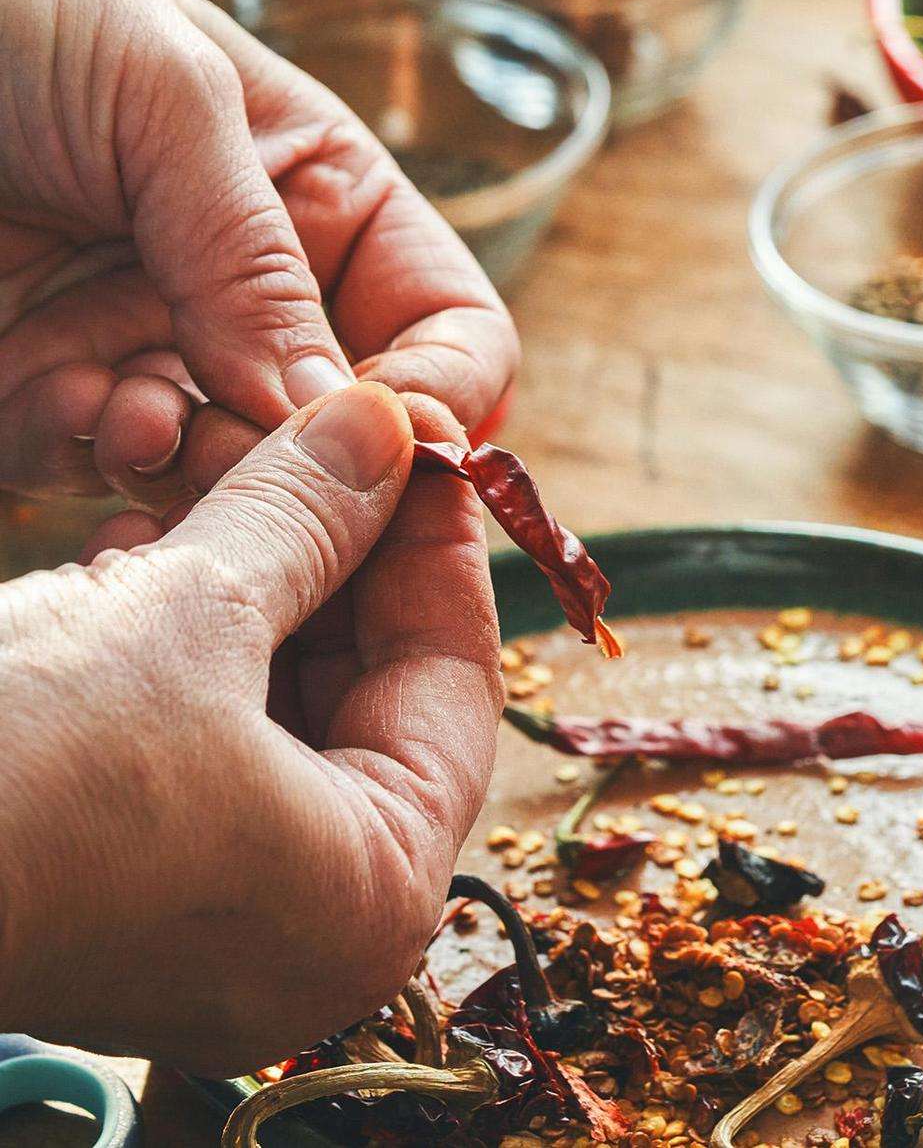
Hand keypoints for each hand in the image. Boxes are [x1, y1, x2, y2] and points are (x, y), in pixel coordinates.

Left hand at [0, 0, 518, 507]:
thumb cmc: (6, 2)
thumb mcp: (164, 90)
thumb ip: (256, 258)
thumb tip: (341, 418)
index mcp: (315, 194)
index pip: (442, 324)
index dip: (441, 392)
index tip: (403, 447)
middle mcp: (246, 286)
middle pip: (340, 429)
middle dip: (305, 459)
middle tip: (243, 455)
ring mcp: (146, 346)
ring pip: (231, 474)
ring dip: (192, 467)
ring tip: (127, 414)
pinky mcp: (46, 393)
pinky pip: (105, 474)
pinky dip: (93, 461)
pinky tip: (61, 401)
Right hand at [0, 381, 501, 1072]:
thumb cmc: (14, 778)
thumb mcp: (186, 613)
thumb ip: (305, 513)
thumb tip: (385, 420)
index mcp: (369, 894)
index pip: (455, 679)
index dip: (434, 539)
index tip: (416, 435)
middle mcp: (308, 925)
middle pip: (369, 685)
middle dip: (332, 549)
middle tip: (315, 436)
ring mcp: (210, 909)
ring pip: (278, 698)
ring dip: (250, 577)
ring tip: (216, 474)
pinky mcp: (126, 873)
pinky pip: (199, 735)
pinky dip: (182, 639)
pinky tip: (137, 551)